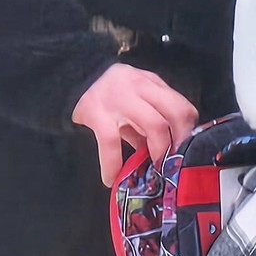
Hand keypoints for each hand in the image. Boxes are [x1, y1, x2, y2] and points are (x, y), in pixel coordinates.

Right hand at [72, 63, 197, 184]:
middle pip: (176, 113)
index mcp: (150, 83)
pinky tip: (112, 179)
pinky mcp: (97, 113)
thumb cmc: (106, 96)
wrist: (66, 76)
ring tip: (154, 171)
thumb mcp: (133, 101)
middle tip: (175, 164)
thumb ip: (151, 119)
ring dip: (159, 153)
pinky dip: (113, 165)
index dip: (188, 131)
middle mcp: (138, 86)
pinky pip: (112, 143)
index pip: (182, 105)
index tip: (187, 152)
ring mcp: (118, 98)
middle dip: (180, 143)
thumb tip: (170, 152)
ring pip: (155, 125)